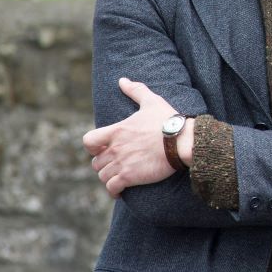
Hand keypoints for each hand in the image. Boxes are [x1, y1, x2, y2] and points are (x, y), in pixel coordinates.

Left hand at [82, 78, 179, 197]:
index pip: (88, 141)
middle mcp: (115, 148)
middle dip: (104, 164)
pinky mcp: (130, 177)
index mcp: (116, 131)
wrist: (182, 141)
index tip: (103, 148)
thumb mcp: (151, 101)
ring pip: (103, 176)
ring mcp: (121, 163)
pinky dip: (114, 191)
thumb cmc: (168, 121)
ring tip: (119, 177)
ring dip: (109, 177)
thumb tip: (122, 80)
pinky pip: (112, 188)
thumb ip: (135, 91)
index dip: (93, 146)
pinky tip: (120, 190)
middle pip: (96, 162)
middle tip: (116, 164)